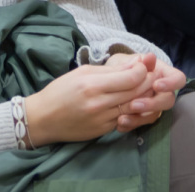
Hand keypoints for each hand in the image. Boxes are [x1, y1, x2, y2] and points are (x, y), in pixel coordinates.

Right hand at [22, 56, 152, 145]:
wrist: (43, 119)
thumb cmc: (60, 91)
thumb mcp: (83, 72)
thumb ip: (111, 70)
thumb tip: (137, 62)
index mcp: (93, 85)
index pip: (131, 78)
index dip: (143, 70)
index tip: (142, 65)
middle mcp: (99, 104)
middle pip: (137, 92)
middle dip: (148, 81)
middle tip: (151, 74)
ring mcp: (102, 120)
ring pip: (134, 107)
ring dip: (144, 96)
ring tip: (146, 87)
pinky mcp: (103, 131)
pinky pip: (125, 119)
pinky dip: (133, 109)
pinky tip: (133, 101)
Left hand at [101, 53, 185, 131]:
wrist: (112, 80)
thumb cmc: (125, 67)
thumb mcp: (128, 61)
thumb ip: (139, 61)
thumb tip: (150, 57)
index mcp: (163, 74)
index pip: (178, 79)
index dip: (171, 84)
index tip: (156, 85)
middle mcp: (162, 91)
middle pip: (168, 101)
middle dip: (152, 104)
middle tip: (134, 105)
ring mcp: (154, 105)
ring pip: (155, 115)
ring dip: (139, 118)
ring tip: (122, 119)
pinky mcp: (144, 117)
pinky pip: (141, 124)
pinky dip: (130, 125)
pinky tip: (119, 125)